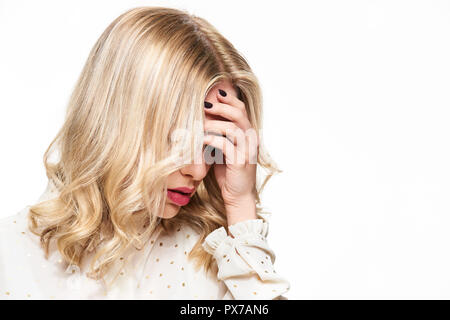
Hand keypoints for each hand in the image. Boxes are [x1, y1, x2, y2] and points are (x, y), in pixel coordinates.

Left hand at [203, 87, 258, 225]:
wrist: (238, 196)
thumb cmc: (229, 172)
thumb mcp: (224, 149)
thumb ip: (219, 134)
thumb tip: (202, 117)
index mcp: (248, 134)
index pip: (241, 109)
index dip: (228, 99)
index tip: (213, 94)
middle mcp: (251, 140)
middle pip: (239, 113)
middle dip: (220, 107)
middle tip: (204, 105)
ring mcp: (247, 151)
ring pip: (232, 128)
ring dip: (213, 124)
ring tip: (199, 124)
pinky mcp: (240, 162)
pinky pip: (225, 145)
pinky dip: (211, 140)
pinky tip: (201, 140)